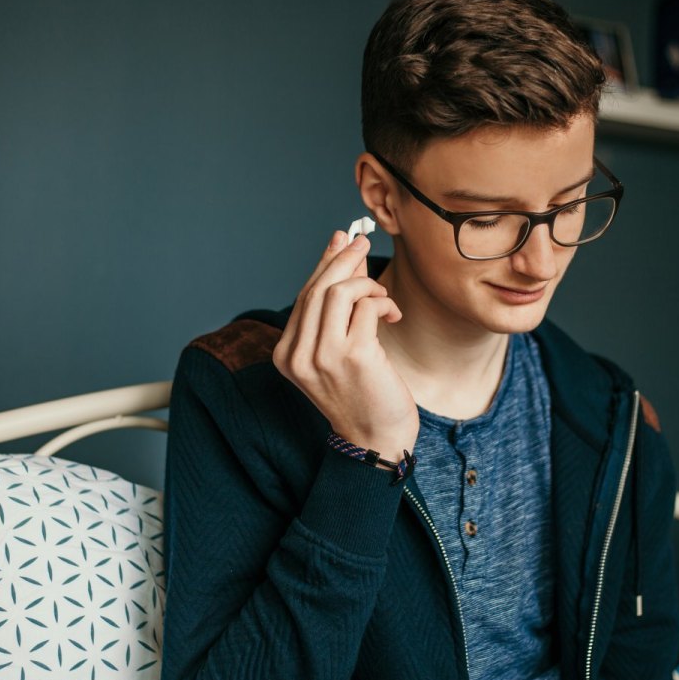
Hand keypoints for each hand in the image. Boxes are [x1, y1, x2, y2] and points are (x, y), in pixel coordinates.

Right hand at [273, 231, 418, 460]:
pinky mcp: (354, 356)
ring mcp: (323, 356)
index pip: (304, 296)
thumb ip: (336, 306)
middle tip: (364, 241)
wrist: (377, 440)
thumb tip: (343, 249)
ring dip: (367, 283)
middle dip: (344, 259)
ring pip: (338, 292)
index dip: (325, 264)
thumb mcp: (340, 347)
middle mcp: (298, 355)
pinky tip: (392, 313)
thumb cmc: (362, 393)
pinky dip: (383, 301)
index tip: (342, 239)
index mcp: (286, 354)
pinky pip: (367, 306)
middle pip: (317, 289)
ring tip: (382, 296)